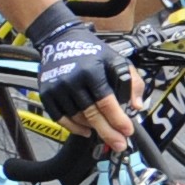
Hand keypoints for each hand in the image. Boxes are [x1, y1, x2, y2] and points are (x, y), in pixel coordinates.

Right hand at [19, 6, 139, 150]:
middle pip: (92, 115)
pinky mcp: (47, 93)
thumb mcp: (117, 60)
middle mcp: (72, 80)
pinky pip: (61, 118)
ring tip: (104, 132)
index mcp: (92, 71)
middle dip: (108, 132)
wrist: (61, 40)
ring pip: (78, 118)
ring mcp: (57, 88)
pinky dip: (74, 128)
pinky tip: (86, 131)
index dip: (118, 120)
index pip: (107, 102)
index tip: (128, 131)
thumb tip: (137, 106)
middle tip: (119, 144)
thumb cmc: (93, 52)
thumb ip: (133, 82)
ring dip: (93, 128)